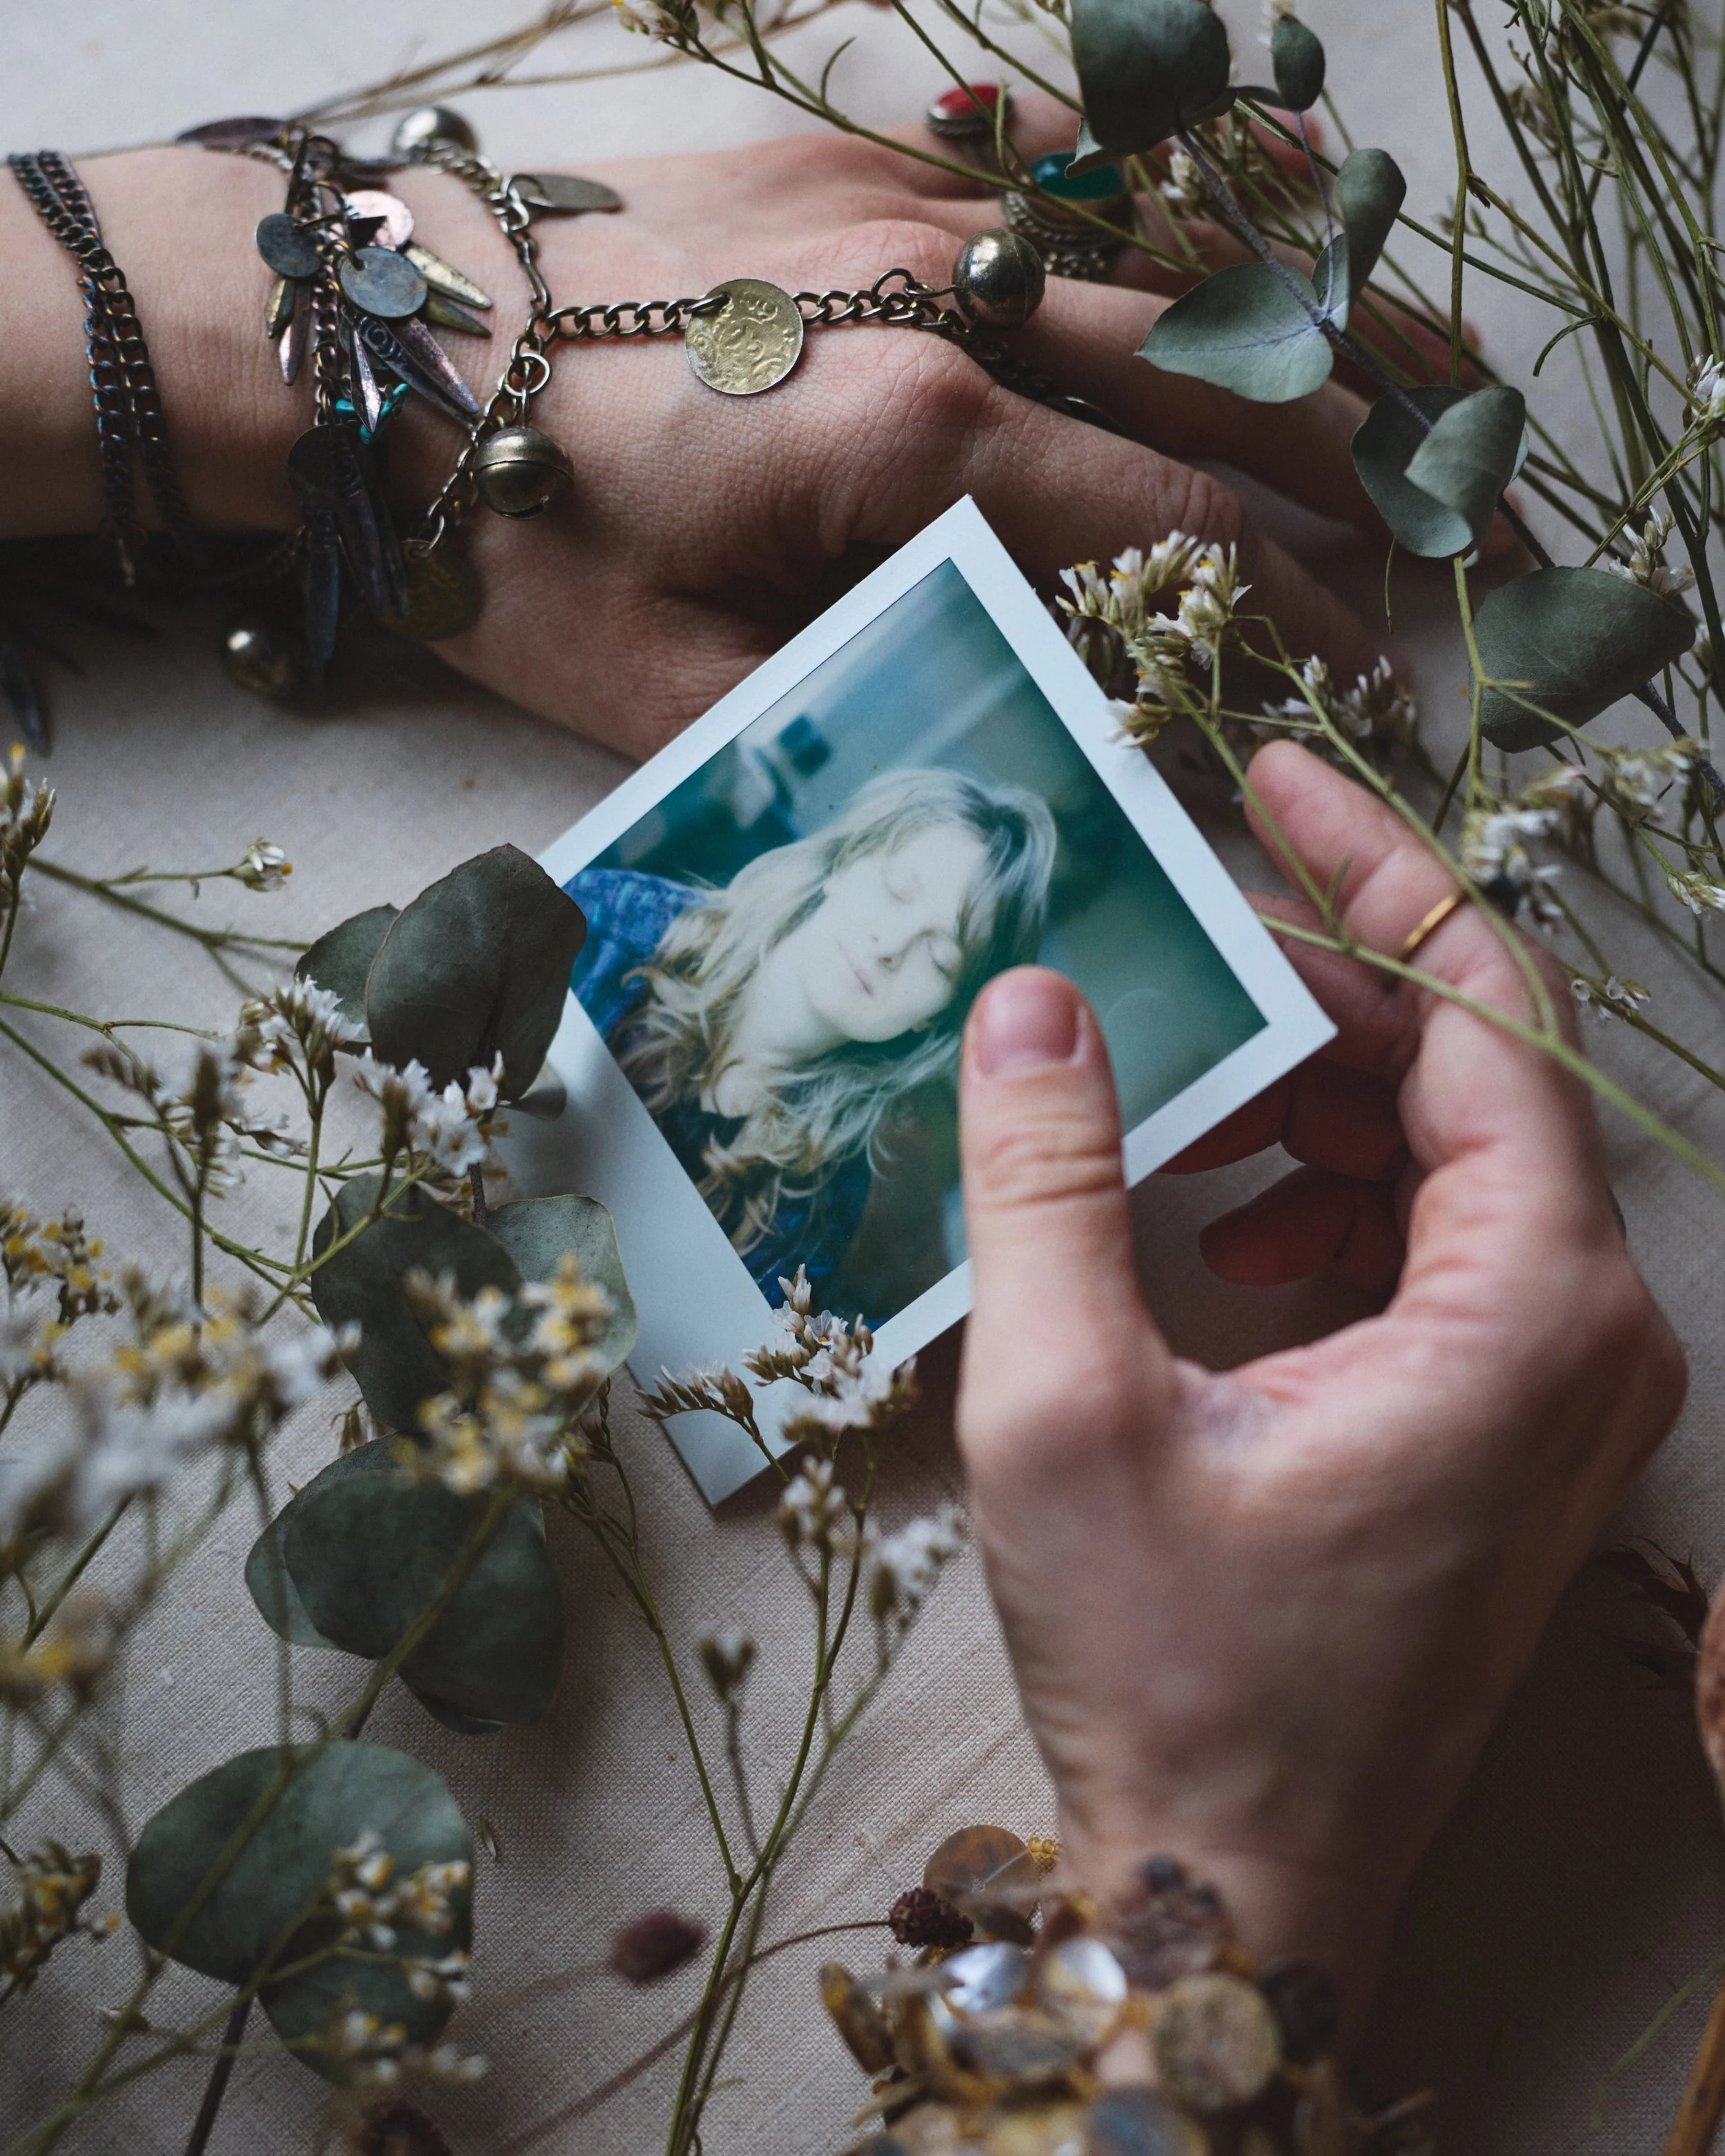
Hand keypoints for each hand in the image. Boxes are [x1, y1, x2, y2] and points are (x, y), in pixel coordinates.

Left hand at [3, 106, 1398, 757]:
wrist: (347, 338)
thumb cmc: (500, 537)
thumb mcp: (677, 695)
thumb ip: (876, 722)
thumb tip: (1043, 762)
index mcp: (913, 445)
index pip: (1179, 531)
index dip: (1299, 611)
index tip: (1375, 675)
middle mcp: (945, 293)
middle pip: (1230, 378)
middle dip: (1378, 471)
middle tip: (1481, 540)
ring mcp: (909, 192)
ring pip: (1184, 246)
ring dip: (1332, 322)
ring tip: (1447, 391)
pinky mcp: (858, 142)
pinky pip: (1072, 149)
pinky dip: (1196, 185)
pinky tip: (1286, 208)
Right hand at [952, 741, 1685, 2016]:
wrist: (1239, 1892)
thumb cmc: (1172, 1673)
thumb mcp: (1067, 1407)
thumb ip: (1051, 1179)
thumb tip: (1034, 997)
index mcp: (1531, 1310)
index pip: (1483, 1012)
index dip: (1372, 873)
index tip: (1267, 777)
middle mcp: (1588, 1339)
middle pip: (1467, 1076)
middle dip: (1312, 999)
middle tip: (1162, 957)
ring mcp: (1558, 1395)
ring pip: (1449, 1161)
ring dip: (1310, 1109)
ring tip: (1169, 1123)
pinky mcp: (1507, 1435)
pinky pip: (1438, 1254)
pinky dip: (1330, 1208)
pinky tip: (1218, 1242)